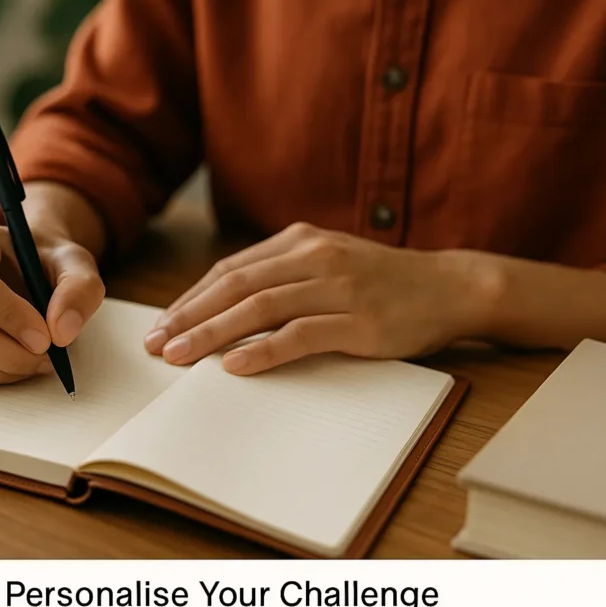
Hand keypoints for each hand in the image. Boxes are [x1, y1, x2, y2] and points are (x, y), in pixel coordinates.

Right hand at [0, 215, 104, 383]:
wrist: (30, 269)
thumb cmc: (48, 261)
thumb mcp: (76, 264)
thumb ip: (79, 289)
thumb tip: (61, 332)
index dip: (8, 315)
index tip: (45, 337)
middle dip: (8, 351)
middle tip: (48, 355)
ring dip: (5, 366)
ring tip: (39, 357)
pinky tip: (19, 358)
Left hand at [144, 222, 492, 374]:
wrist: (450, 286)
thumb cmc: (381, 280)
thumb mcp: (328, 259)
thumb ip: (282, 272)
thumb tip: (222, 303)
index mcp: (300, 239)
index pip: (230, 269)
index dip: (190, 298)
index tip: (161, 324)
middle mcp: (315, 256)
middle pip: (235, 286)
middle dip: (189, 316)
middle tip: (156, 344)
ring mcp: (338, 287)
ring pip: (260, 308)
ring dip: (213, 333)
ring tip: (179, 356)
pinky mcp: (360, 321)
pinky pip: (301, 336)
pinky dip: (263, 351)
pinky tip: (234, 366)